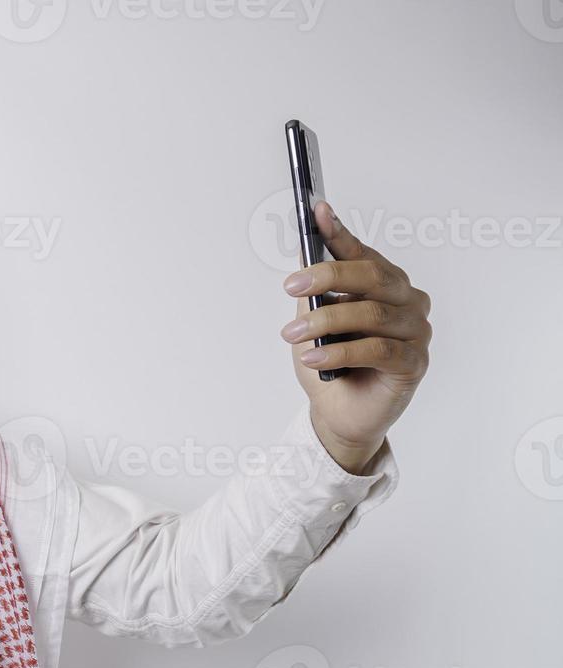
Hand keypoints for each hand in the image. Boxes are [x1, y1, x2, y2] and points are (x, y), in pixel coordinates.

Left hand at [280, 200, 431, 473]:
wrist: (339, 413)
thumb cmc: (329, 363)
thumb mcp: (313, 322)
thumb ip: (315, 293)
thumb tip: (305, 257)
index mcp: (386, 285)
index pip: (364, 254)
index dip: (341, 233)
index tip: (317, 213)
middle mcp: (408, 302)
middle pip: (373, 277)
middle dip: (328, 276)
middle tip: (291, 286)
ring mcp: (416, 332)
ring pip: (372, 314)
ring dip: (326, 321)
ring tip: (292, 333)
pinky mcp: (414, 364)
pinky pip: (378, 350)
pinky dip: (340, 351)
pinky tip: (313, 357)